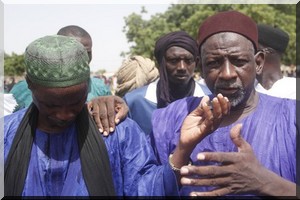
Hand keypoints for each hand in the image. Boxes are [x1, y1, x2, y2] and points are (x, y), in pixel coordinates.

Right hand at [87, 95, 128, 135]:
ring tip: (101, 131)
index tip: (112, 130)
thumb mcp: (124, 108)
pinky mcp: (89, 103)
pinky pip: (88, 112)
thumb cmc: (118, 106)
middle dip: (105, 125)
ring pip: (95, 114)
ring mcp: (95, 101)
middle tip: (106, 134)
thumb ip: (122, 114)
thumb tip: (116, 121)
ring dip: (98, 124)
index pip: (110, 113)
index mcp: (111, 99)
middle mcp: (102, 99)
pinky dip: (90, 119)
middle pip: (103, 114)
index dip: (111, 122)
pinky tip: (93, 125)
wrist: (111, 100)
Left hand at [179, 94, 229, 149]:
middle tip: (220, 95)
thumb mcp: (195, 114)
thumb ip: (201, 106)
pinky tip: (204, 105)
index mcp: (213, 120)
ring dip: (216, 107)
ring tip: (214, 99)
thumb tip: (207, 96)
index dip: (225, 104)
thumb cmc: (190, 126)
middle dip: (223, 104)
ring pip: (217, 116)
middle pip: (223, 114)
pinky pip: (209, 120)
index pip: (223, 112)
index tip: (222, 96)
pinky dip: (207, 111)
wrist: (184, 137)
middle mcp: (214, 124)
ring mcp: (210, 127)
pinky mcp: (205, 130)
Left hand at [180, 124, 295, 195]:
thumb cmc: (252, 162)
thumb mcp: (247, 149)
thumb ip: (238, 138)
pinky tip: (193, 195)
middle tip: (183, 169)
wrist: (262, 181)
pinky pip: (216, 194)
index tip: (197, 156)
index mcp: (235, 159)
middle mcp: (232, 171)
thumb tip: (237, 124)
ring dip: (197, 182)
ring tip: (183, 181)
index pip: (221, 158)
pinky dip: (205, 196)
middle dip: (197, 171)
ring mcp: (230, 182)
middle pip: (212, 171)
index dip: (210, 157)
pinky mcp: (229, 191)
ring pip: (211, 183)